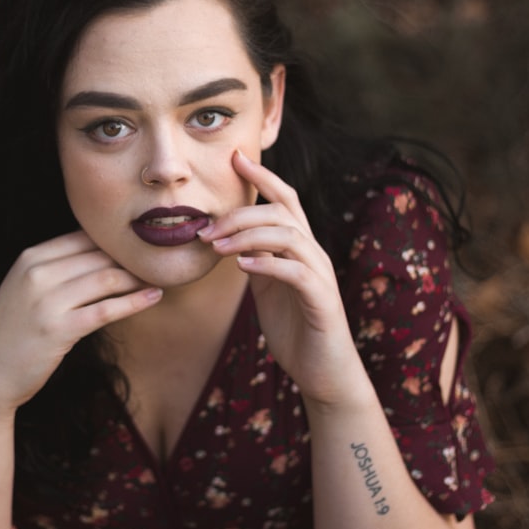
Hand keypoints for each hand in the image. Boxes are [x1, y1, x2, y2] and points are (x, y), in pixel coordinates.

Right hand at [0, 231, 162, 420]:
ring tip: (159, 278)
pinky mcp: (59, 329)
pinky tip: (153, 297)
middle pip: (98, 255)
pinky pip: (106, 309)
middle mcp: (37, 274)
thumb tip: (101, 255)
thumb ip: (57, 270)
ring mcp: (47, 301)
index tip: (140, 245)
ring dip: (137, 277)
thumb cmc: (13, 332)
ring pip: (106, 278)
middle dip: (131, 257)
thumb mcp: (25, 289)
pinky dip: (134, 301)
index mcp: (30, 258)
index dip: (115, 240)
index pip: (83, 236)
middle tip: (159, 260)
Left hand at [197, 150, 357, 407]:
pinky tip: (242, 267)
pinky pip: (296, 272)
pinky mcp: (321, 301)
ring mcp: (320, 275)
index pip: (284, 198)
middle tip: (205, 229)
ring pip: (289, 236)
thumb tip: (226, 236)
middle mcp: (313, 253)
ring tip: (217, 248)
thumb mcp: (267, 286)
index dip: (262, 175)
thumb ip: (254, 258)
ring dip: (248, 236)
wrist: (323, 371)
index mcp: (299, 247)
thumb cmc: (294, 327)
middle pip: (282, 211)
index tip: (234, 157)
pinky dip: (268, 264)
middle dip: (241, 213)